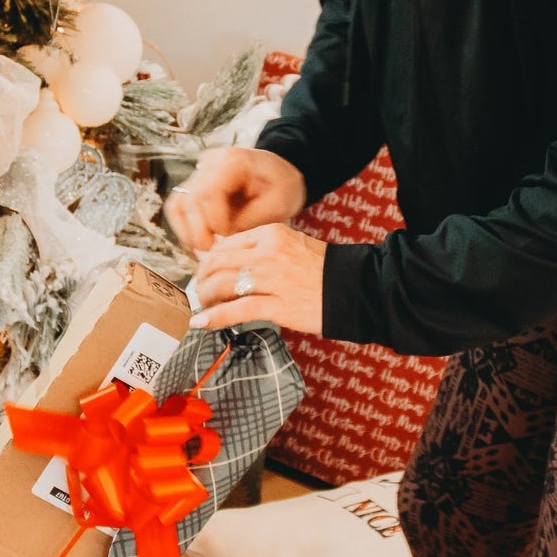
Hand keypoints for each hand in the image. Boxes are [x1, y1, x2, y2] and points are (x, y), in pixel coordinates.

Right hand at [165, 148, 306, 252]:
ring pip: (177, 203)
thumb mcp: (276, 206)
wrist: (281, 174)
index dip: (213, 220)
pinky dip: (183, 228)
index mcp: (232, 161)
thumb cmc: (283, 188)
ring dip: (185, 231)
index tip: (226, 237)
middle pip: (189, 199)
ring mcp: (200, 174)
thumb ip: (248, 222)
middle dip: (197, 230)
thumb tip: (219, 239)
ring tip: (200, 251)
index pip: (208, 192)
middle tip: (210, 251)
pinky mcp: (195, 187)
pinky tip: (195, 244)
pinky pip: (178, 207)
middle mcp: (210, 163)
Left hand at [188, 224, 326, 334]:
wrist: (357, 289)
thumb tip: (219, 251)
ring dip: (205, 298)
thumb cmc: (323, 271)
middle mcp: (269, 252)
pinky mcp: (278, 305)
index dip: (208, 261)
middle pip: (218, 263)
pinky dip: (215, 317)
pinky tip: (201, 323)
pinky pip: (238, 310)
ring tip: (201, 307)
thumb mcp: (291, 245)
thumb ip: (257, 248)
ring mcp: (273, 279)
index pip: (225, 244)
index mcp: (272, 233)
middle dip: (202, 279)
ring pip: (222, 285)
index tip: (204, 274)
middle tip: (199, 292)